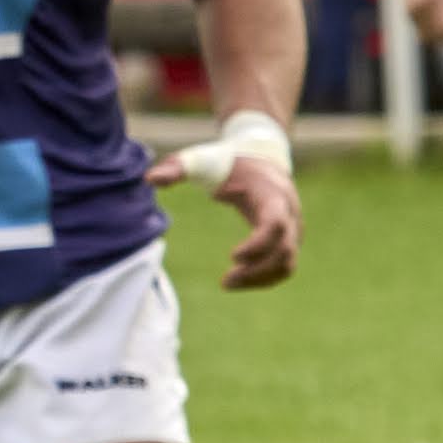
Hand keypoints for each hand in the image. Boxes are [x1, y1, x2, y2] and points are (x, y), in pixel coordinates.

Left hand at [149, 136, 300, 289]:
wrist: (259, 158)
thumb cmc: (228, 162)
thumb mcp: (202, 159)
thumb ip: (177, 168)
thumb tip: (149, 179)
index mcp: (271, 192)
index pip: (276, 223)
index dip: (259, 244)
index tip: (233, 257)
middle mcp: (289, 211)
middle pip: (285, 249)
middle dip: (258, 270)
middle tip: (225, 282)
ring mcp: (293, 227)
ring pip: (288, 262)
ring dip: (261, 278)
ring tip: (228, 284)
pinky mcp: (289, 238)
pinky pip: (285, 265)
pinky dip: (266, 278)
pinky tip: (241, 282)